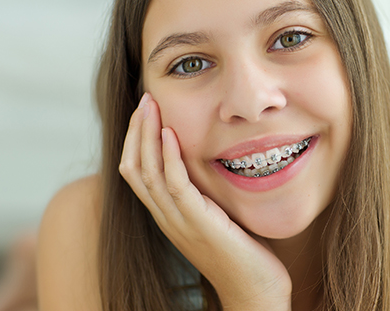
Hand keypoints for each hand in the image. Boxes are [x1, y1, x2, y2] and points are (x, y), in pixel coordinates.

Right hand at [118, 93, 291, 309]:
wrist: (256, 291)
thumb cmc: (243, 253)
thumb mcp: (219, 215)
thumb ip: (207, 193)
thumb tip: (210, 164)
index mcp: (169, 215)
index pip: (137, 172)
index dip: (137, 140)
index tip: (147, 111)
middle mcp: (166, 218)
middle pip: (133, 168)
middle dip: (136, 131)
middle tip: (144, 99)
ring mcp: (178, 222)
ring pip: (146, 173)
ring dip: (145, 135)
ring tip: (150, 106)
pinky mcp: (197, 224)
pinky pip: (174, 185)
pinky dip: (168, 157)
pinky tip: (170, 133)